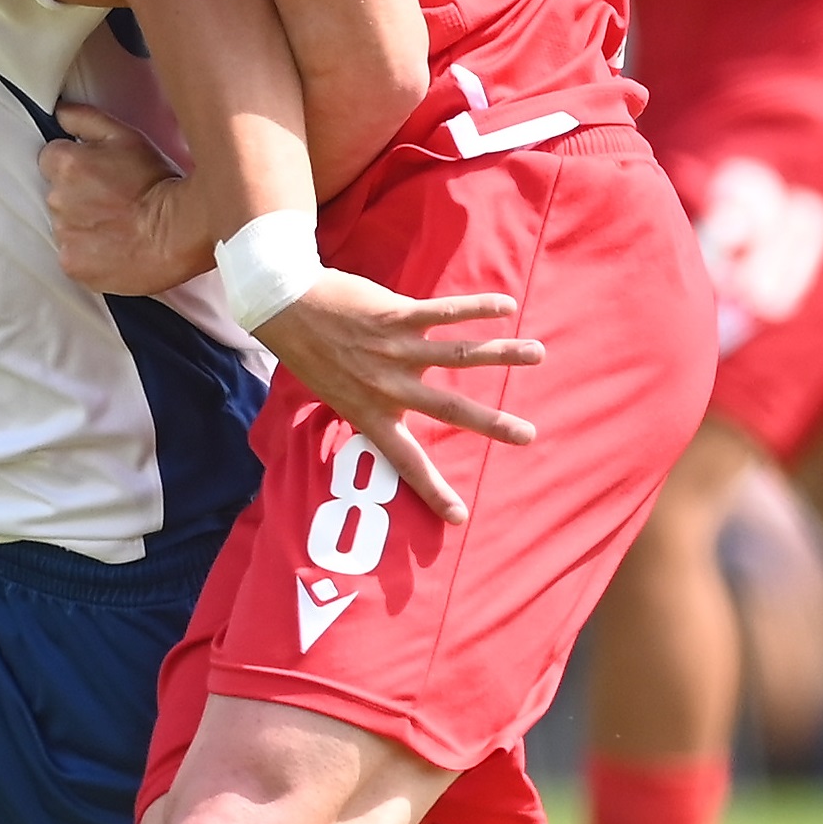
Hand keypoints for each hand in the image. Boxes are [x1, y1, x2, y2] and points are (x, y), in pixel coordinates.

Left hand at [38, 102, 213, 294]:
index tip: (96, 174)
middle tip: (111, 200)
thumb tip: (58, 113)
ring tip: (115, 225)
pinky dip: (87, 251)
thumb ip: (85, 119)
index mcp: (65, 164)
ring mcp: (62, 234)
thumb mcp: (126, 137)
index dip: (75, 166)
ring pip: (62, 225)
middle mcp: (56, 199)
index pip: (50, 159)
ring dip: (81, 224)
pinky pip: (71, 253)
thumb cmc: (157, 182)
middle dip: (76, 195)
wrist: (180, 233)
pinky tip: (112, 247)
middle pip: (54, 193)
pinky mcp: (71, 264)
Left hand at [253, 273, 543, 525]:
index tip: (459, 517)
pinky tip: (506, 307)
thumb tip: (398, 417)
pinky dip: (476, 308)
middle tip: (529, 435)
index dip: (431, 490)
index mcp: (370, 412)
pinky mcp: (395, 316)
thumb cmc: (312, 351)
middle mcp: (387, 385)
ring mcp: (394, 349)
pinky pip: (443, 312)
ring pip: (457, 354)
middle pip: (449, 409)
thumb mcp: (336, 392)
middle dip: (492, 423)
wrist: (285, 306)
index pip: (405, 461)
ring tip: (537, 354)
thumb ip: (371, 404)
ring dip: (501, 353)